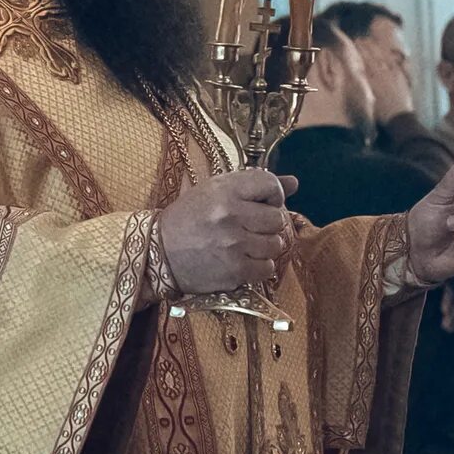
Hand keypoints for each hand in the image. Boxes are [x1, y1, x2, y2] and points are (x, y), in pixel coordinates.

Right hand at [159, 167, 292, 295]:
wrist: (158, 252)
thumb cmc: (188, 218)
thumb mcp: (215, 191)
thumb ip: (254, 185)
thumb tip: (294, 183)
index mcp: (225, 190)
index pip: (271, 185)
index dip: (273, 195)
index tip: (262, 202)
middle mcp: (230, 215)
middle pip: (277, 219)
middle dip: (268, 224)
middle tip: (250, 227)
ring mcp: (234, 244)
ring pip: (275, 245)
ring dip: (264, 247)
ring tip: (245, 245)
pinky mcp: (234, 271)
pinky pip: (267, 268)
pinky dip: (259, 266)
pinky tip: (243, 260)